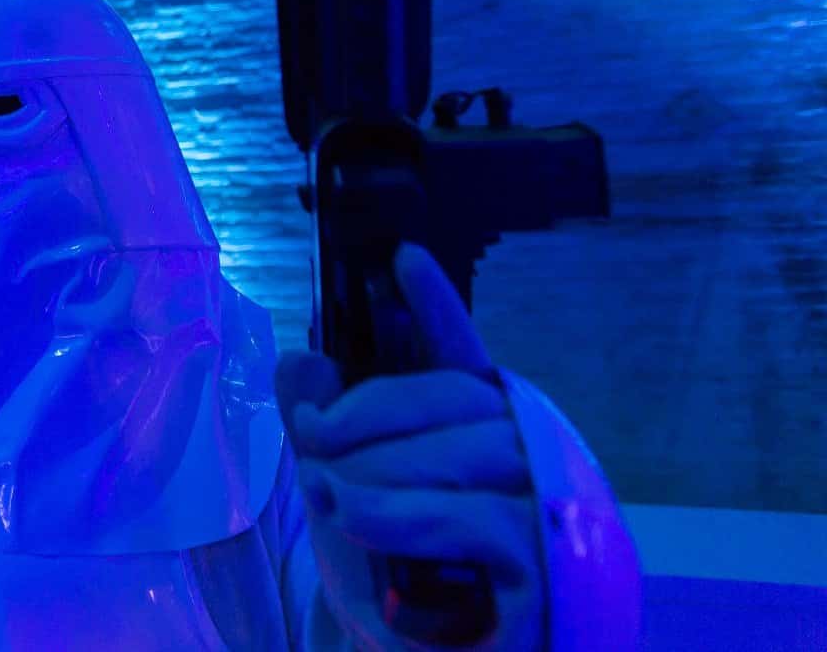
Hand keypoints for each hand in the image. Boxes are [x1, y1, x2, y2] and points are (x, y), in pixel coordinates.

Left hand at [276, 244, 543, 651]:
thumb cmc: (405, 590)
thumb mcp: (348, 502)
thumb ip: (328, 434)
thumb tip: (299, 361)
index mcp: (484, 432)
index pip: (462, 357)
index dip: (436, 308)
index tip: (403, 258)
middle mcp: (529, 455)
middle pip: (443, 402)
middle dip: (361, 417)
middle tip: (309, 443)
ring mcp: (546, 504)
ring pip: (452, 454)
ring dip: (372, 472)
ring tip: (325, 496)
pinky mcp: (548, 559)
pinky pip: (466, 516)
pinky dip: (397, 512)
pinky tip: (350, 515)